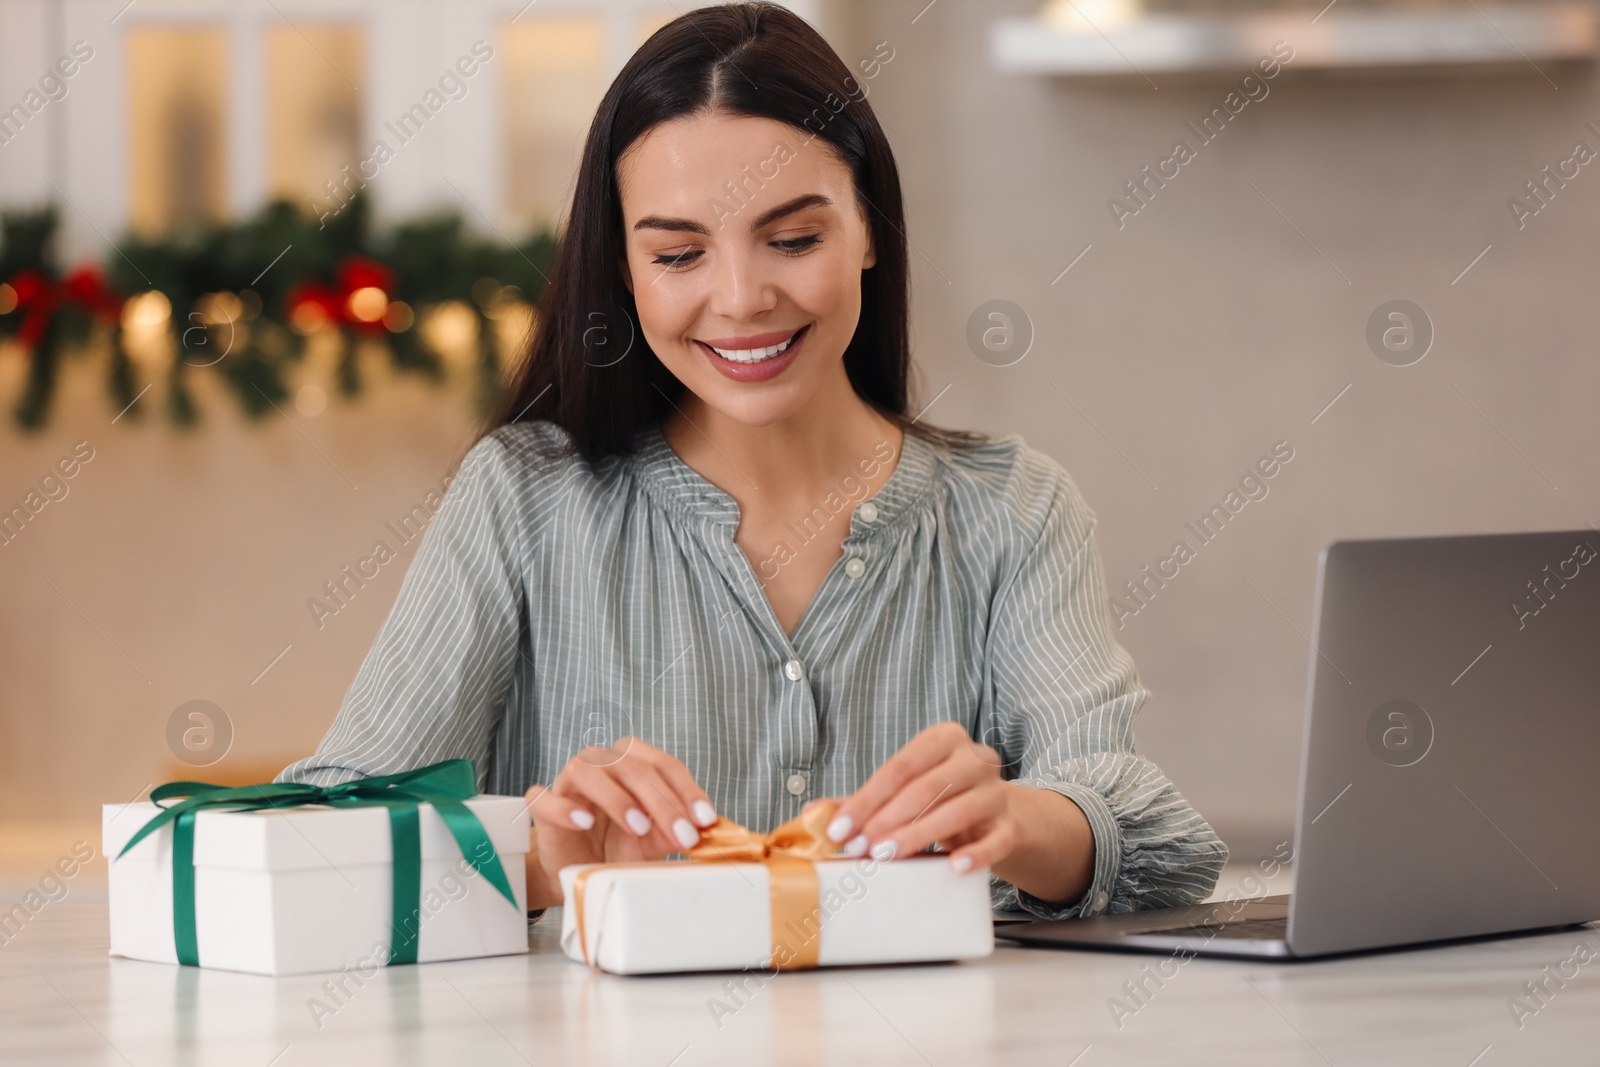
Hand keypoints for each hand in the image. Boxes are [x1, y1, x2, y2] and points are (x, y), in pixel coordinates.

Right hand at [521, 736, 718, 908]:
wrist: (578, 870)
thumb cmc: (616, 847)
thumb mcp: (652, 843)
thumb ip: (670, 832)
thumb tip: (696, 830)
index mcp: (633, 762)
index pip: (664, 765)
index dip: (687, 790)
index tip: (705, 819)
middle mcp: (602, 762)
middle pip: (632, 766)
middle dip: (661, 801)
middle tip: (681, 832)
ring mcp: (569, 781)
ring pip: (588, 770)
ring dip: (617, 797)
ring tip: (638, 826)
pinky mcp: (543, 806)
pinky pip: (545, 797)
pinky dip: (564, 808)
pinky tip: (584, 822)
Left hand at [810, 721, 1016, 876]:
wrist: (999, 815)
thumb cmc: (941, 798)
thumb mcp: (905, 792)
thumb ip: (862, 801)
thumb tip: (812, 814)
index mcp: (944, 739)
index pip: (898, 769)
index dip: (865, 800)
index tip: (839, 829)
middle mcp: (975, 758)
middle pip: (924, 789)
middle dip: (885, 819)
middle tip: (859, 847)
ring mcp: (996, 792)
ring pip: (955, 812)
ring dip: (917, 835)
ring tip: (885, 855)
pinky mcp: (1011, 826)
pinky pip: (995, 841)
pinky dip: (975, 854)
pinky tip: (954, 867)